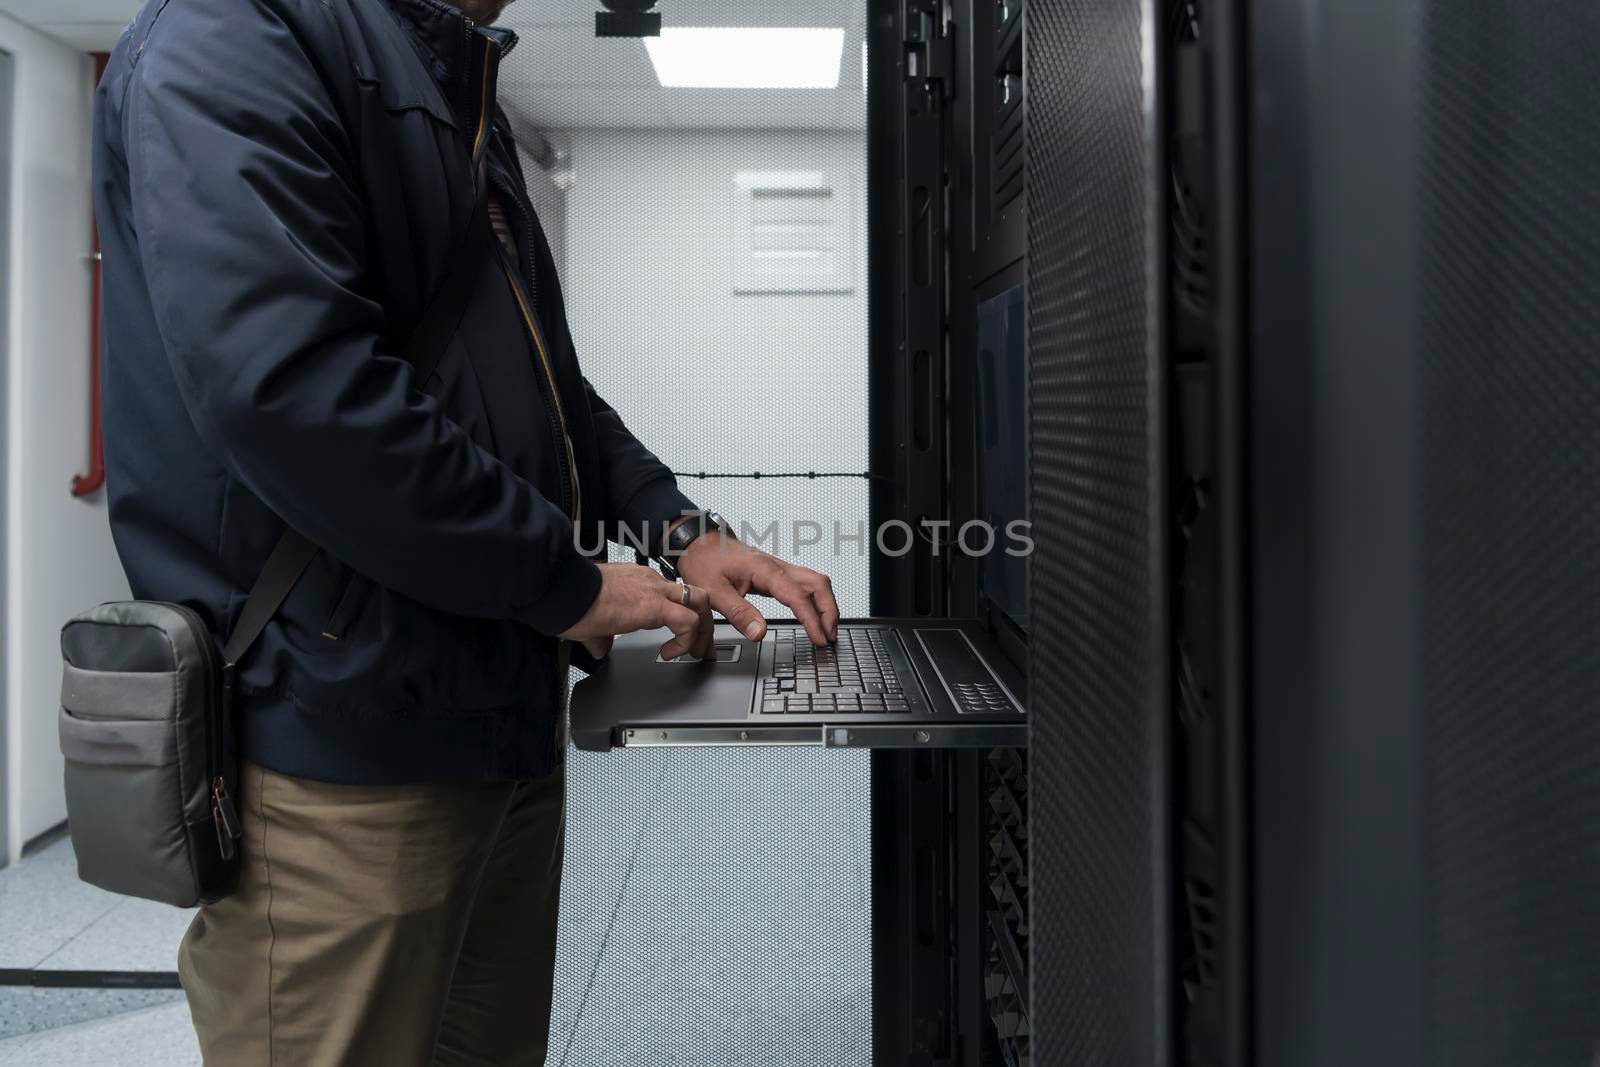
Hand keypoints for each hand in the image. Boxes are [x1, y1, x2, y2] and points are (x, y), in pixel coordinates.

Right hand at [560, 563, 714, 661]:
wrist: (562, 591)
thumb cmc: (571, 600)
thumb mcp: (592, 618)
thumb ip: (601, 633)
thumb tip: (600, 647)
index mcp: (639, 582)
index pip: (674, 595)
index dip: (684, 618)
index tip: (682, 638)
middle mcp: (651, 582)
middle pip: (696, 595)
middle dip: (705, 624)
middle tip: (702, 648)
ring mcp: (654, 592)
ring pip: (700, 603)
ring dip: (701, 633)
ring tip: (693, 653)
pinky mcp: (653, 606)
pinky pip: (687, 622)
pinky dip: (685, 641)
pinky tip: (669, 653)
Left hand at [675, 533, 839, 646]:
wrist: (698, 544)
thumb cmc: (704, 562)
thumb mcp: (714, 591)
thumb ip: (738, 613)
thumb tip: (759, 633)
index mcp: (764, 569)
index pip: (798, 596)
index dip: (812, 619)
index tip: (819, 638)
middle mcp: (777, 566)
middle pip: (818, 584)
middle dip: (829, 610)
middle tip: (829, 636)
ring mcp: (778, 569)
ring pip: (815, 582)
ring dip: (825, 605)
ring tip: (826, 630)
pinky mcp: (776, 573)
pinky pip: (804, 584)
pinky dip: (814, 600)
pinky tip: (812, 615)